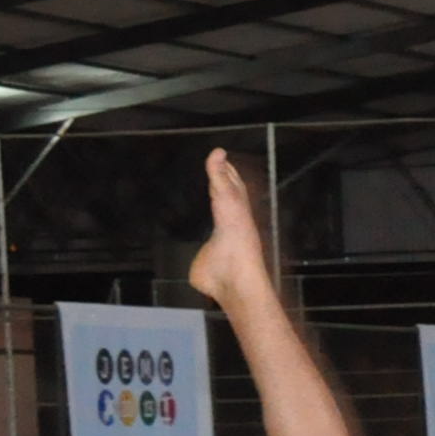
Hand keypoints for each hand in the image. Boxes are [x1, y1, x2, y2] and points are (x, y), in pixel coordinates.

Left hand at [186, 149, 269, 308]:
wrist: (234, 281)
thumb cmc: (222, 279)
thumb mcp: (202, 268)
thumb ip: (199, 261)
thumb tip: (198, 269)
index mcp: (230, 232)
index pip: (227, 210)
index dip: (225, 197)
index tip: (220, 184)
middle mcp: (236, 219)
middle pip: (233, 192)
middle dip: (228, 176)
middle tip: (222, 161)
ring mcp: (236, 209)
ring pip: (228, 184)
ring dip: (223, 169)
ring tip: (218, 155)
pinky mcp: (230, 202)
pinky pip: (220, 179)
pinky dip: (216, 165)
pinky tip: (216, 153)